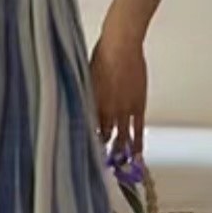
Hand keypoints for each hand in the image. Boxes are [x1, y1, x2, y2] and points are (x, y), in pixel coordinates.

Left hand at [89, 21, 147, 157]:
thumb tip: (74, 104)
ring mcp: (122, 111)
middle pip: (101, 138)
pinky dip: (136, 144)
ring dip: (118, 153)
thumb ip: (81, 95)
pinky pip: (137, 130)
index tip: (82, 153)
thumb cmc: (99, 55)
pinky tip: (136, 156)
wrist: (119, 45)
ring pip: (120, 138)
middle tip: (99, 164)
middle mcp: (104, 112)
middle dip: (100, 152)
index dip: (84, 144)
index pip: (85, 132)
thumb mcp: (82, 78)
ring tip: (118, 167)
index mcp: (89, 106)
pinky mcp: (137, 106)